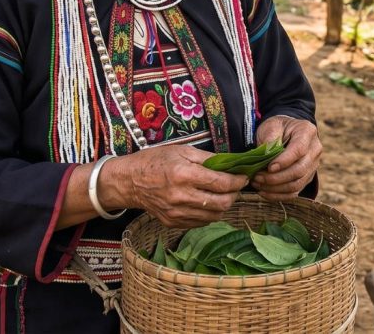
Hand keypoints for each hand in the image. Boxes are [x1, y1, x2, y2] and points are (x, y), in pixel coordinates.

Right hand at [102, 145, 248, 227]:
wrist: (129, 181)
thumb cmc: (156, 161)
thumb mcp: (182, 150)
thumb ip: (208, 158)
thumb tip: (232, 163)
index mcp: (184, 174)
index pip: (221, 183)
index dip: (238, 181)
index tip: (244, 177)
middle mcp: (181, 197)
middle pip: (221, 203)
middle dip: (234, 195)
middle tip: (236, 186)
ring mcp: (176, 213)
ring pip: (214, 216)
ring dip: (224, 205)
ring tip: (223, 194)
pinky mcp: (173, 223)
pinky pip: (201, 222)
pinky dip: (210, 213)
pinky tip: (208, 202)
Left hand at [252, 116, 320, 200]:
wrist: (285, 133)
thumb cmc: (277, 128)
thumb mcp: (271, 125)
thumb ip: (270, 138)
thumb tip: (267, 155)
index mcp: (307, 131)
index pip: (299, 150)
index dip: (284, 161)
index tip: (269, 167)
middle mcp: (315, 150)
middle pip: (299, 170)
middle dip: (276, 178)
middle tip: (257, 177)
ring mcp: (313, 166)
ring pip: (297, 184)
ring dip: (275, 188)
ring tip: (257, 183)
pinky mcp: (306, 178)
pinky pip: (294, 192)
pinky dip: (278, 195)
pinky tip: (264, 192)